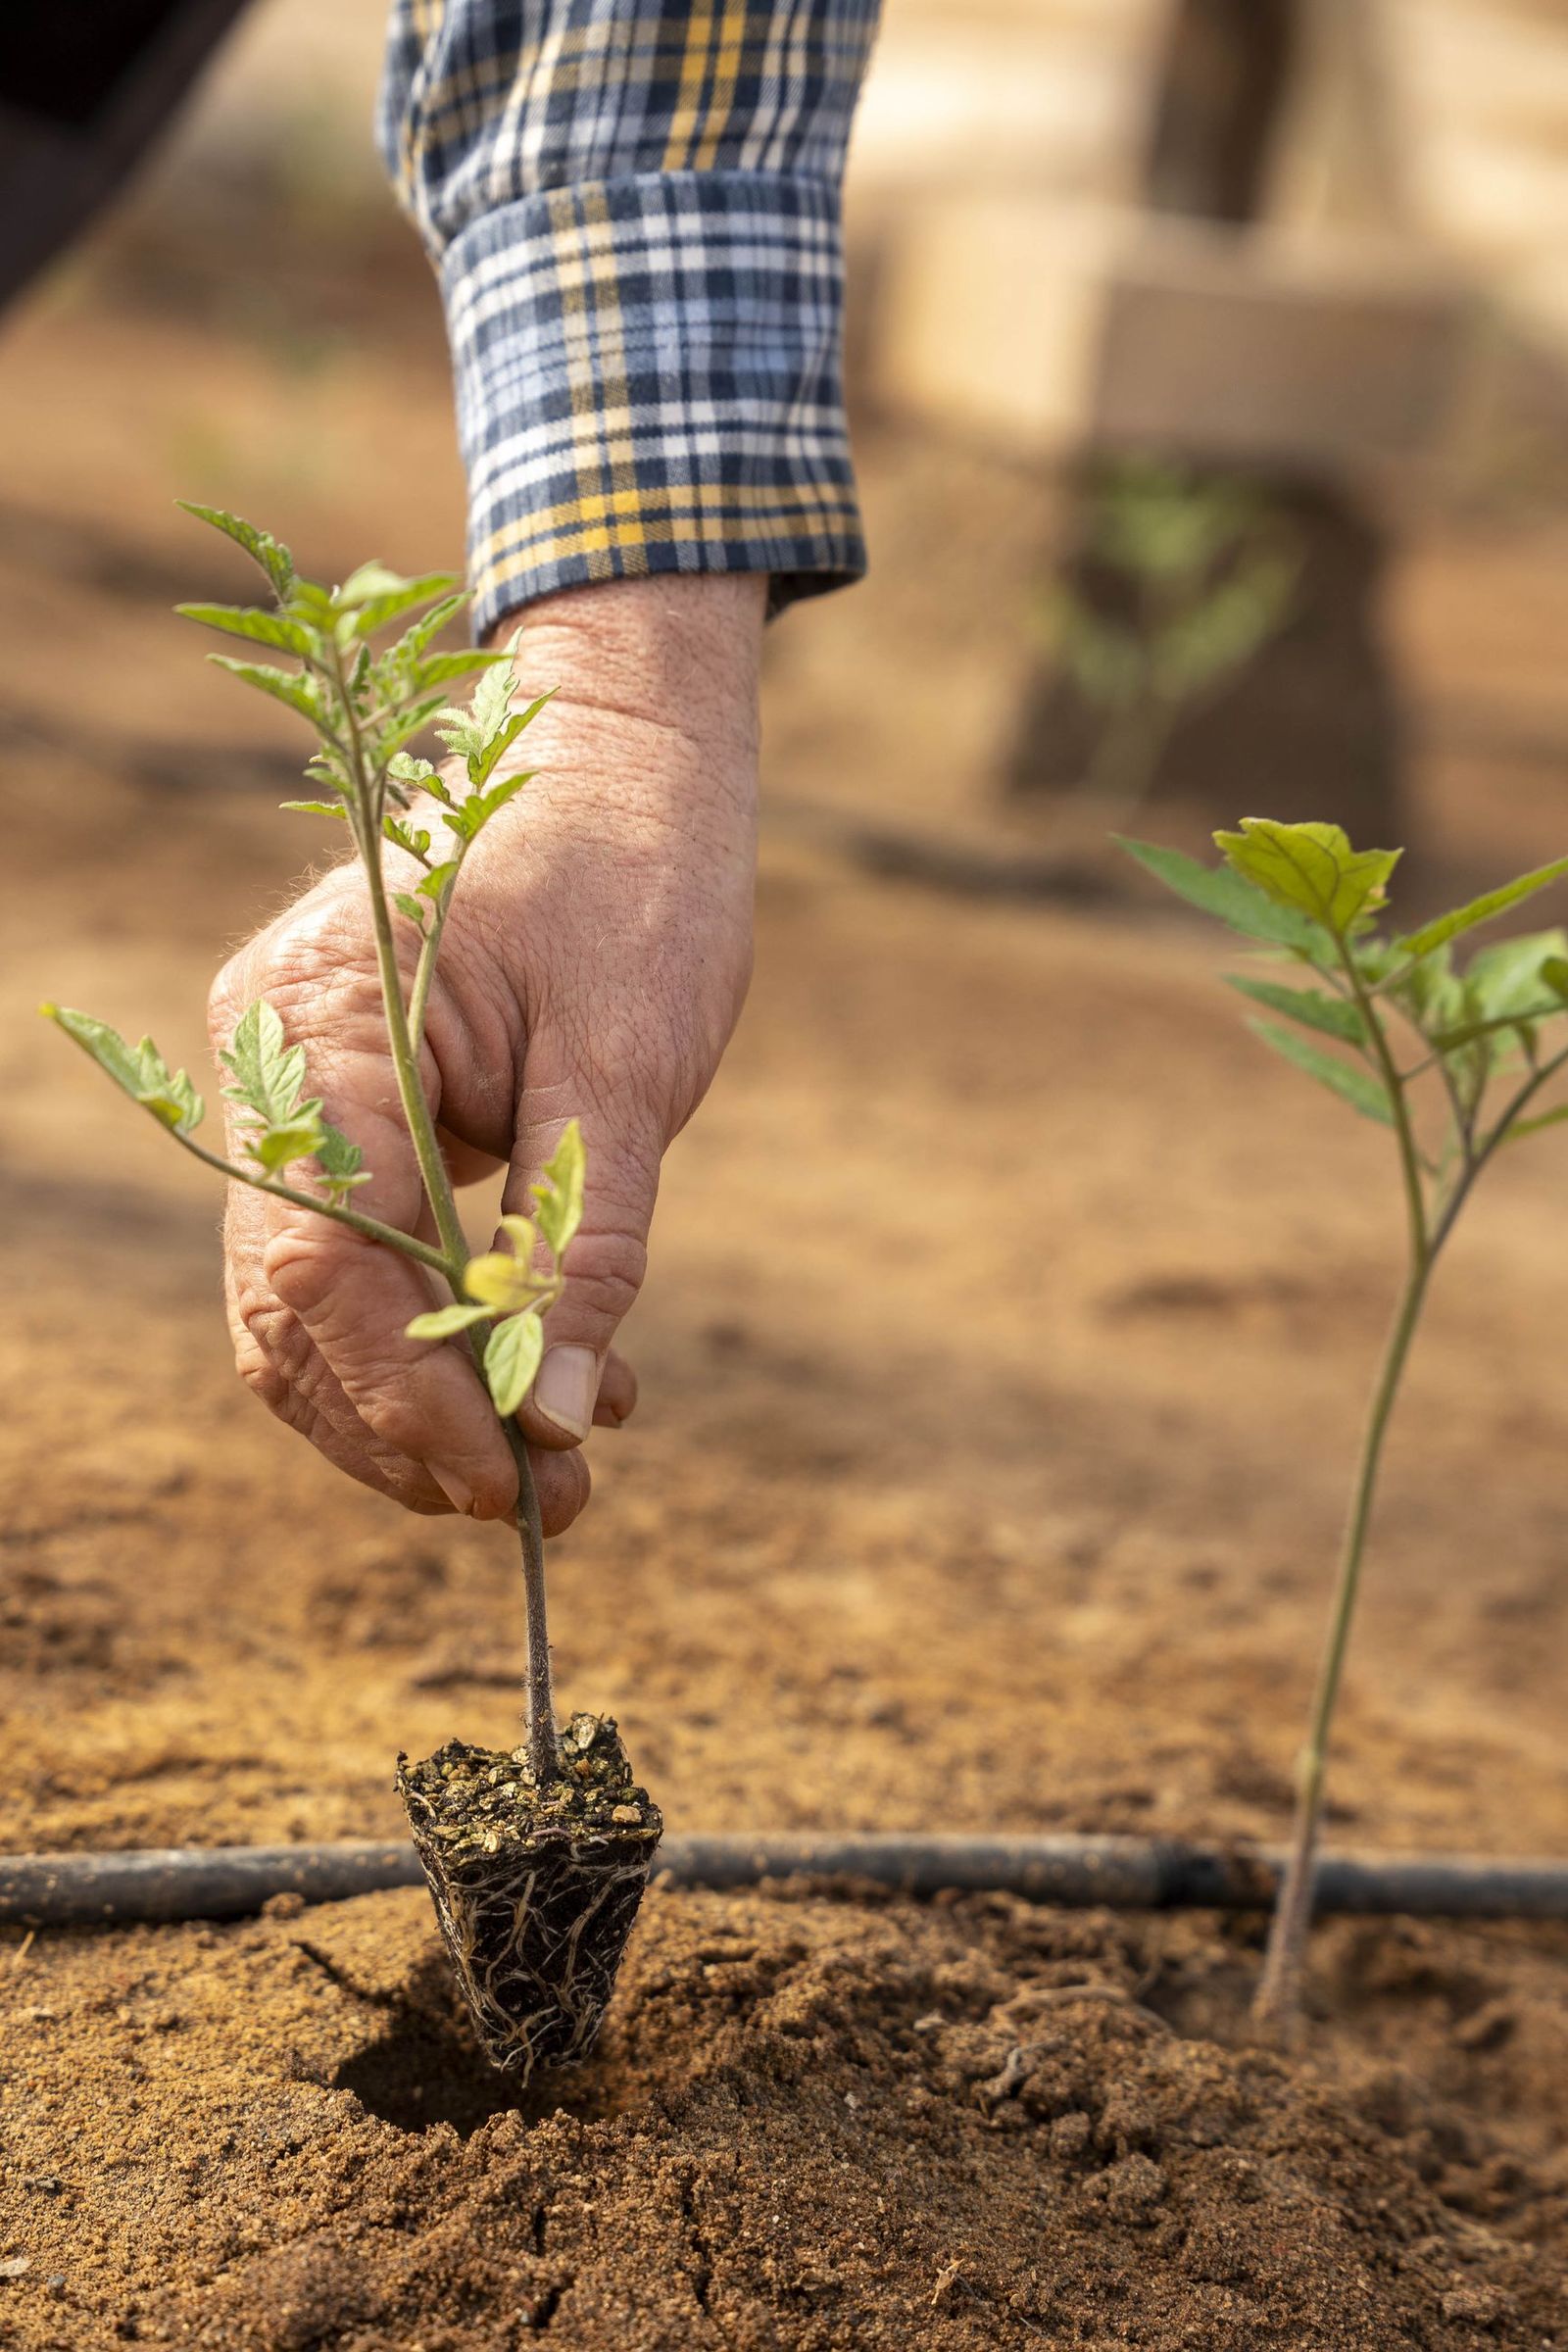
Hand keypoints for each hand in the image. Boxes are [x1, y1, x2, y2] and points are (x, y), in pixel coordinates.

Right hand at [210, 574, 763, 1533]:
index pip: (321, 1258)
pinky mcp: (348, 1115)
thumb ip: (583, 1238)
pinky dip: (435, 1336)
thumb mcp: (630, 1064)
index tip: (513, 1480)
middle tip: (547, 1507)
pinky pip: (357, 1257)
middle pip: (293, 1306)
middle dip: (409, 1426)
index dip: (406, 1392)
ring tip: (556, 1469)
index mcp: (321, 1021)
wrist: (622, 764)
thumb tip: (556, 1419)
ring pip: (312, 1304)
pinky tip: (547, 1380)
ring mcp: (297, 1088)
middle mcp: (273, 1061)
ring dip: (420, 1402)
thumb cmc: (635, 877)